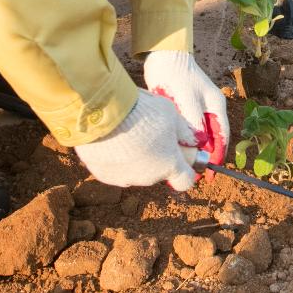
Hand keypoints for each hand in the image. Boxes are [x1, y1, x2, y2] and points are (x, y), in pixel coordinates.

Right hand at [73, 90, 199, 188]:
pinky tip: (112, 139)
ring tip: (128, 134)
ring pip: (136, 170)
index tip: (182, 155)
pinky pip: (115, 168)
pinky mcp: (104, 175)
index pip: (185, 181)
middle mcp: (148, 178)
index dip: (185, 168)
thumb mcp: (172, 114)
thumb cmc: (143, 111)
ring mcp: (124, 178)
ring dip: (136, 158)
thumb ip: (183, 131)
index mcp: (169, 165)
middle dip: (158, 157)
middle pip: (158, 172)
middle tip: (151, 134)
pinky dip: (116, 158)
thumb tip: (190, 141)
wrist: (102, 113)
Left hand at [143, 50, 228, 168]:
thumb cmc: (176, 75)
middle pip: (211, 139)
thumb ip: (193, 122)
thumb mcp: (186, 99)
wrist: (163, 56)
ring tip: (181, 168)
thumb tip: (199, 144)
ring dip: (192, 152)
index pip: (221, 137)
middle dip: (203, 158)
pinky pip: (186, 131)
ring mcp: (197, 109)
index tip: (208, 175)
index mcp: (216, 106)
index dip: (216, 157)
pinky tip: (173, 152)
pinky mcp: (184, 109)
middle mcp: (209, 110)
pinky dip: (182, 143)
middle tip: (192, 176)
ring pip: (198, 137)